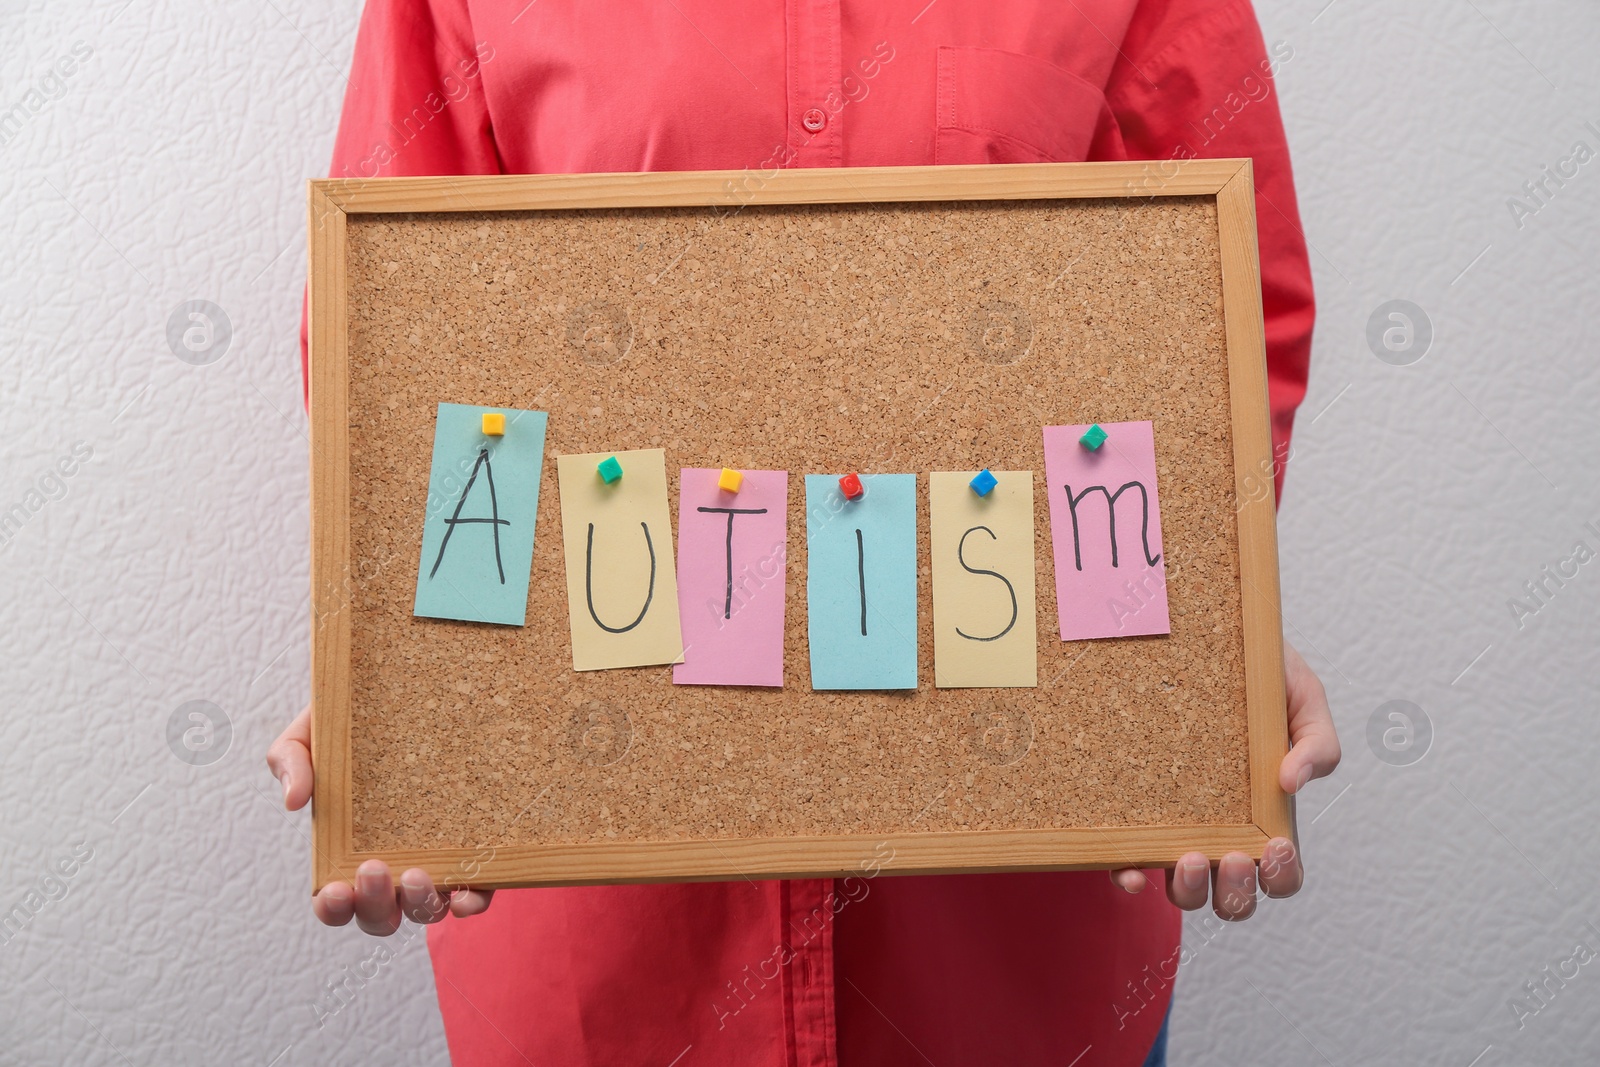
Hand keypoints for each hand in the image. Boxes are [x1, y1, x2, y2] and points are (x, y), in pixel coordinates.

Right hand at [266, 705, 495, 934]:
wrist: (412, 690)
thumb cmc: (354, 721)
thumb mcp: (313, 732)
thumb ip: (290, 760)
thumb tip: (294, 801)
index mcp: (349, 849)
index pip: (338, 899)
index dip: (333, 907)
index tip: (333, 888)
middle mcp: (393, 863)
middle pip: (381, 915)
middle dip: (374, 905)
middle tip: (373, 868)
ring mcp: (436, 858)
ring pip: (427, 908)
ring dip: (419, 904)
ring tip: (417, 874)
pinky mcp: (478, 848)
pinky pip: (478, 889)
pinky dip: (471, 902)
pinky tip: (466, 896)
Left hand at [1108, 640, 1339, 918]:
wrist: (1200, 633)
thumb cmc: (1257, 671)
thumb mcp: (1301, 695)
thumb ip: (1318, 739)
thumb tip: (1293, 781)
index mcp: (1265, 812)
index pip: (1280, 871)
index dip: (1282, 876)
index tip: (1276, 845)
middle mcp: (1220, 827)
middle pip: (1234, 895)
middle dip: (1236, 891)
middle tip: (1232, 856)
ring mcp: (1173, 824)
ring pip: (1183, 889)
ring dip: (1189, 890)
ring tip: (1188, 856)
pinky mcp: (1131, 812)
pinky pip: (1127, 860)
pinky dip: (1130, 875)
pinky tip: (1131, 868)